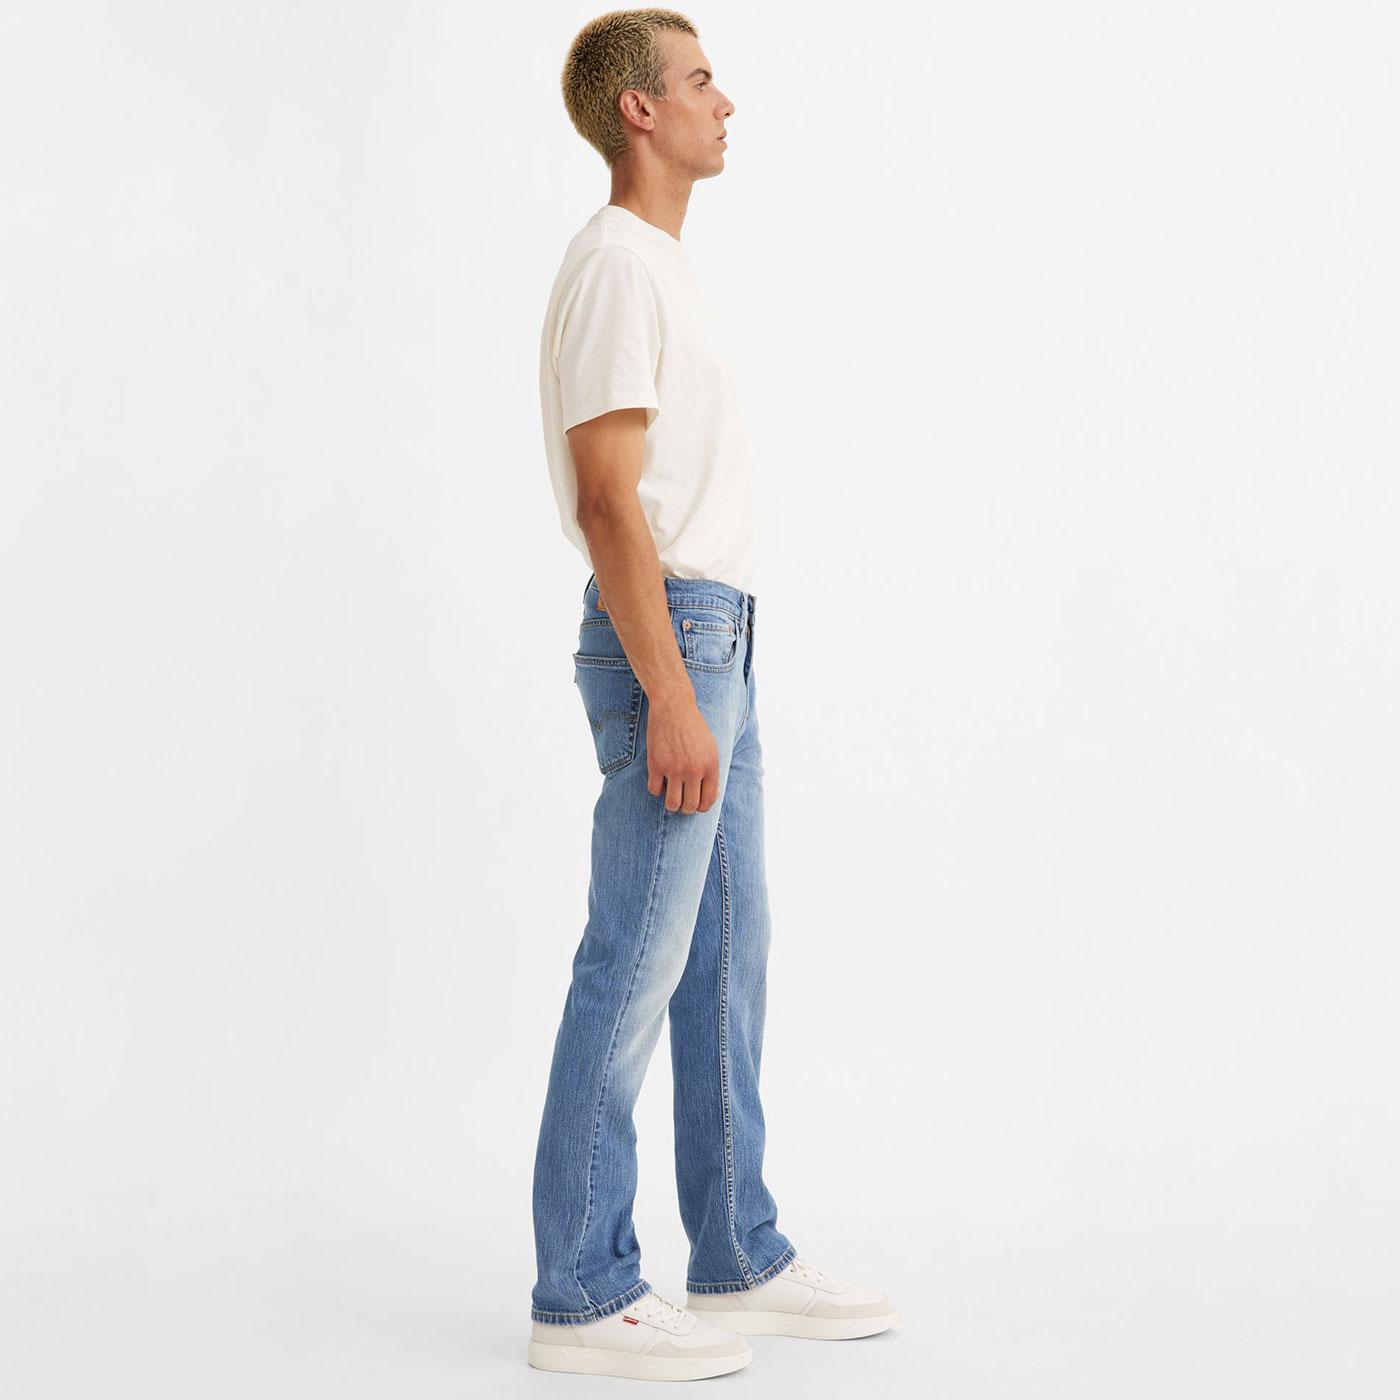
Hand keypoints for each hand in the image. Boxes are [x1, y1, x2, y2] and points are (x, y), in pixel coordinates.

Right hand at [645, 693, 720, 812]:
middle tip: (682, 800)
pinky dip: (656, 789)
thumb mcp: (711, 748)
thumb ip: (711, 772)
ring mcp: (674, 768)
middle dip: (686, 808)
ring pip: (672, 804)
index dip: (701, 806)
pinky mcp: (656, 764)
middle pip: (690, 806)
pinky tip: (659, 780)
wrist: (674, 707)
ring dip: (671, 804)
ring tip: (671, 794)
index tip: (695, 802)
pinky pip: (654, 790)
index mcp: (710, 766)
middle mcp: (693, 770)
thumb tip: (710, 796)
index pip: (708, 801)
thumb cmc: (693, 728)